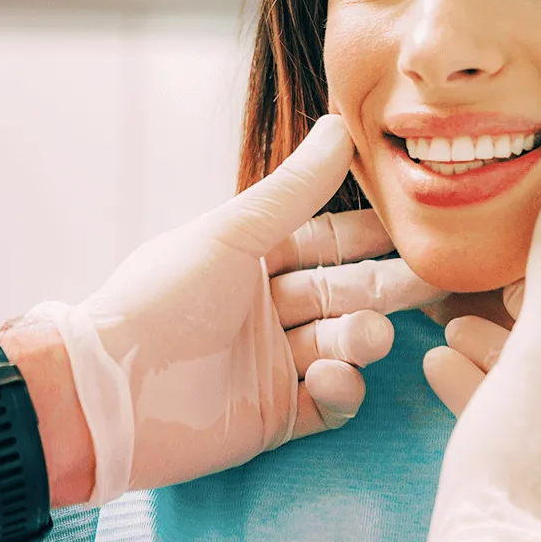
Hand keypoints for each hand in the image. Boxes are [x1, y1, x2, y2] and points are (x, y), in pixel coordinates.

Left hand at [29, 115, 446, 505]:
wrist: (106, 392)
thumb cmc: (161, 298)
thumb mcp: (231, 234)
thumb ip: (293, 189)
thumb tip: (340, 124)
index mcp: (253, 260)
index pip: (326, 241)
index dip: (369, 233)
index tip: (415, 222)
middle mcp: (266, 308)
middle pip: (343, 292)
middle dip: (385, 286)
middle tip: (434, 279)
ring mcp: (272, 364)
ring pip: (340, 344)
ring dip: (362, 338)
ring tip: (368, 335)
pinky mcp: (273, 417)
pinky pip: (325, 402)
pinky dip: (339, 390)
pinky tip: (331, 379)